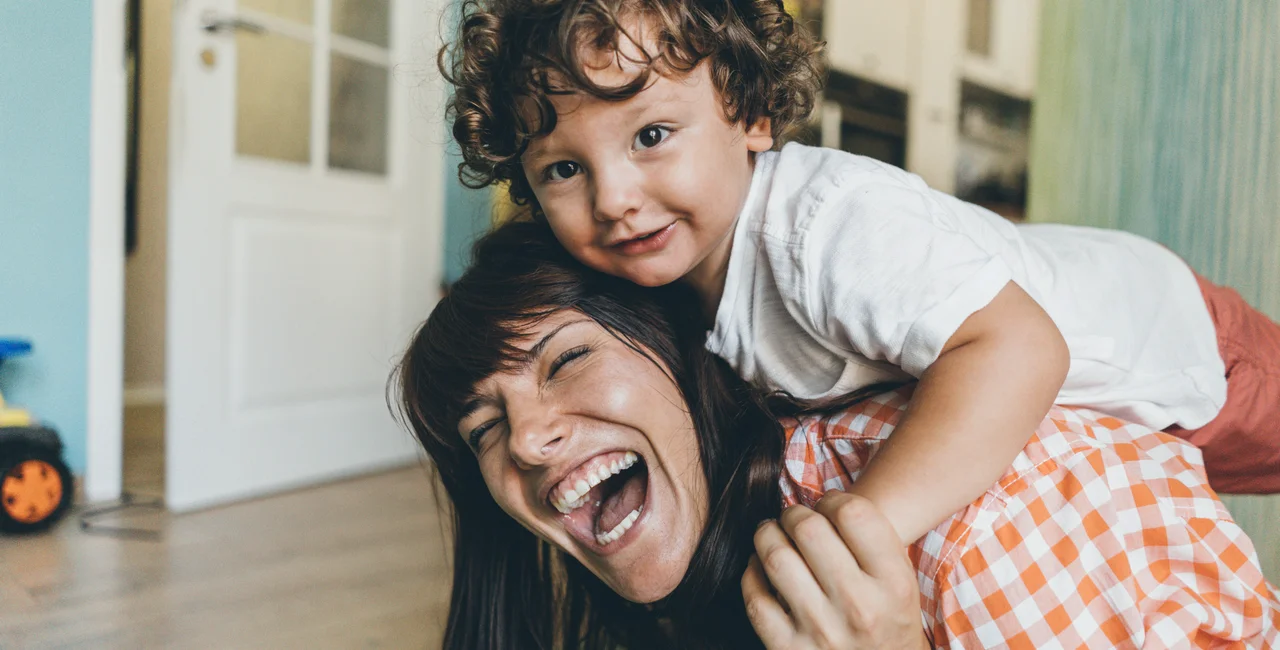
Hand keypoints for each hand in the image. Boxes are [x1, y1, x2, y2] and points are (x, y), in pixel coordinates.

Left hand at [742, 492, 928, 649]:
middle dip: (794, 514)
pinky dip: (752, 575)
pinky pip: (755, 598)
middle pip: (808, 528)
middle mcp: (859, 607)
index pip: (853, 513)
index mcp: (893, 584)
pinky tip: (761, 570)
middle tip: (795, 519)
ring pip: (775, 556)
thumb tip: (819, 502)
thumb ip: (870, 542)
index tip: (827, 507)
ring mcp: (821, 631)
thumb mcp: (901, 583)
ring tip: (772, 535)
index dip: (833, 500)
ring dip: (767, 535)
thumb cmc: (888, 622)